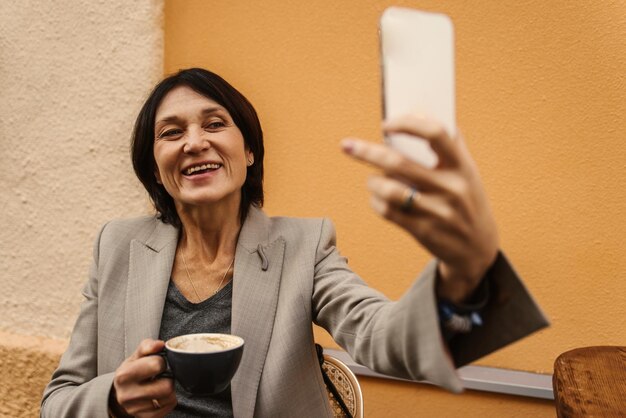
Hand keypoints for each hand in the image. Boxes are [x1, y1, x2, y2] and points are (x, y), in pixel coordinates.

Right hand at [111, 339, 176, 416]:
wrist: (120, 394)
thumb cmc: (132, 371)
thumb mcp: (135, 356)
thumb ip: (147, 346)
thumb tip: (160, 344)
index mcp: (124, 375)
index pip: (157, 365)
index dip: (161, 362)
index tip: (157, 364)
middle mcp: (128, 395)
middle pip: (166, 386)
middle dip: (168, 378)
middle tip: (161, 376)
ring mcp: (136, 409)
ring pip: (170, 397)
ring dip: (170, 389)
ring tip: (160, 384)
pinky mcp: (145, 417)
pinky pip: (169, 407)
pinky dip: (168, 400)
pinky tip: (160, 395)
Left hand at [341, 113, 498, 302]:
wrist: (478, 249)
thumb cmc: (468, 201)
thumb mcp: (468, 173)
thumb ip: (451, 146)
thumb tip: (420, 113)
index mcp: (463, 166)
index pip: (435, 133)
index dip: (408, 124)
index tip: (386, 124)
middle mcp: (451, 188)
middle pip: (399, 163)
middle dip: (367, 152)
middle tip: (346, 145)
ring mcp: (437, 212)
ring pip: (389, 189)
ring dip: (373, 181)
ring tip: (372, 179)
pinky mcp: (424, 231)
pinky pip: (389, 211)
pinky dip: (376, 201)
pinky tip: (377, 197)